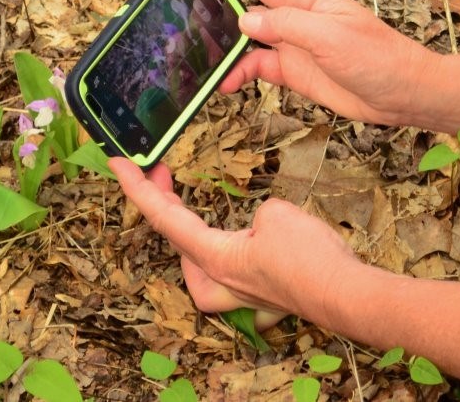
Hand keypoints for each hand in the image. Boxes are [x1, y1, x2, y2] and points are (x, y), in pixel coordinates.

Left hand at [111, 158, 359, 328]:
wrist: (343, 293)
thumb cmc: (308, 259)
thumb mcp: (276, 215)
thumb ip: (258, 215)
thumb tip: (259, 227)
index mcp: (213, 257)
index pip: (164, 218)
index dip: (137, 188)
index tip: (116, 164)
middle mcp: (218, 280)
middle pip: (176, 238)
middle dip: (164, 201)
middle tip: (158, 170)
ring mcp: (237, 292)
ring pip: (196, 260)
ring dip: (187, 231)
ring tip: (184, 203)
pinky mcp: (257, 294)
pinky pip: (225, 273)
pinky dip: (220, 252)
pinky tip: (238, 241)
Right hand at [197, 0, 437, 126]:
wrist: (401, 94)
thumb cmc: (378, 57)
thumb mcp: (330, 37)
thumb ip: (286, 26)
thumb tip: (244, 21)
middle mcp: (297, 11)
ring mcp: (294, 40)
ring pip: (249, 28)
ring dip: (225, 33)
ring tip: (196, 41)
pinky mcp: (294, 68)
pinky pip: (257, 63)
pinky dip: (238, 71)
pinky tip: (226, 82)